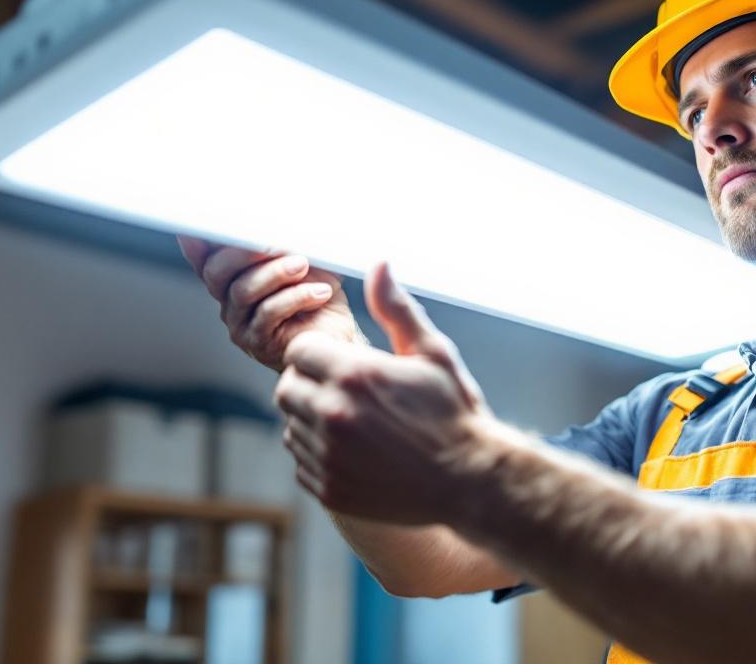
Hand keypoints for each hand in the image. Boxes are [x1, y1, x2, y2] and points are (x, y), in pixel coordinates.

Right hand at [177, 236, 360, 371]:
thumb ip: (283, 243)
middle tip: (274, 242)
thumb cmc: (318, 295)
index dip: (196, 242)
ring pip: (243, 291)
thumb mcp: (304, 260)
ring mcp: (241, 323)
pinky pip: (269, 313)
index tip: (195, 225)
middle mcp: (229, 301)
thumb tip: (278, 218)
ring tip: (302, 264)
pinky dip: (296, 297)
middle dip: (243, 252)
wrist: (338, 335)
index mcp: (234, 278)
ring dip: (275, 273)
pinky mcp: (259, 342)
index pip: (205, 258)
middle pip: (216, 272)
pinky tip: (320, 292)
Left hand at [274, 262, 497, 524]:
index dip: (322, 354)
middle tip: (348, 392)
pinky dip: (320, 457)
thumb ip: (397, 309)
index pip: (299, 350)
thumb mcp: (432, 353)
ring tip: (356, 423)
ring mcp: (328, 457)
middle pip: (286, 388)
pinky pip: (301, 464)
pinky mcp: (329, 490)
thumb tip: (379, 265)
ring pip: (291, 427)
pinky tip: (356, 452)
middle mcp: (332, 415)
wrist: (469, 481)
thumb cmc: (454, 412)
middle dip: (311, 384)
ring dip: (314, 421)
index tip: (347, 363)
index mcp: (353, 374)